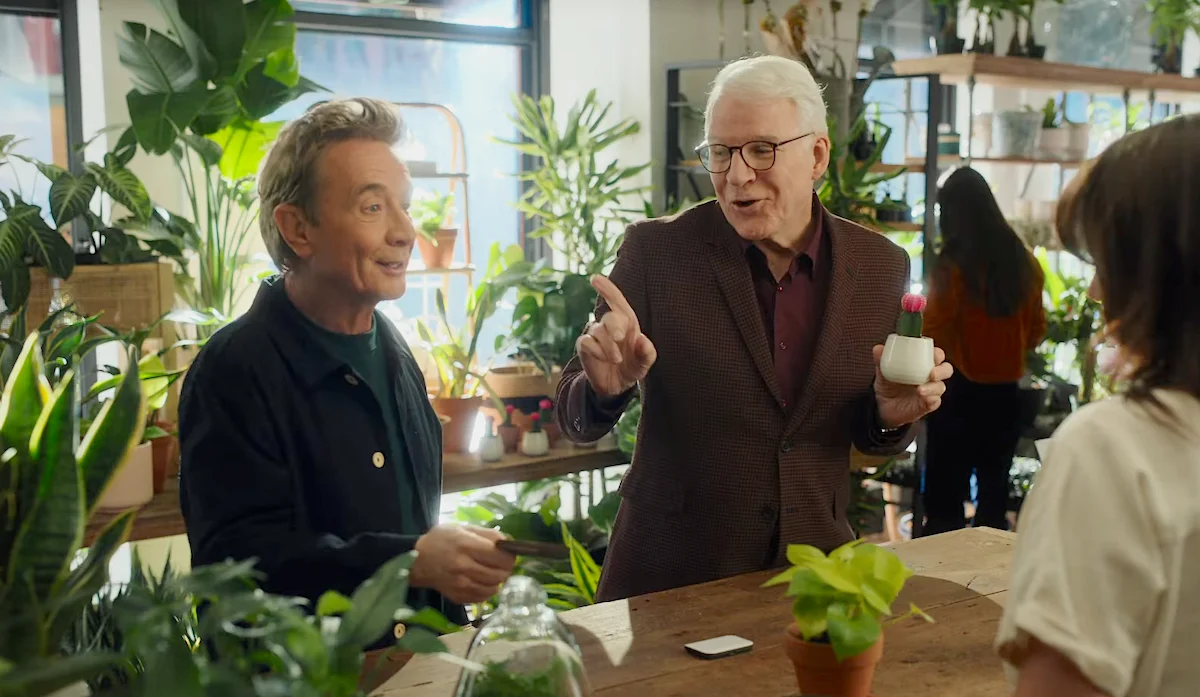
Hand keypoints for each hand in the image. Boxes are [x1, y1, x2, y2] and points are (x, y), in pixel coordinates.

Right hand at [411, 524, 514, 604]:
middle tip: (500, 563)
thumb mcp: (463, 528)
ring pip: (495, 588)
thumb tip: (509, 543)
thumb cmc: (442, 540)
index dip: (510, 555)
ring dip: (497, 580)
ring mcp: (461, 585)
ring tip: (490, 571)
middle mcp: (464, 567)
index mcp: (466, 546)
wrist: (417, 561)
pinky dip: (487, 589)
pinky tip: (480, 580)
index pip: (501, 556)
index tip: (508, 553)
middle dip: (505, 568)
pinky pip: (483, 597)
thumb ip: (488, 535)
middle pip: (501, 574)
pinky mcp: (458, 597)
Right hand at [577, 275, 656, 397]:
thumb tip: (642, 339)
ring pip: (598, 331)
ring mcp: (595, 334)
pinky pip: (586, 342)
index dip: (607, 289)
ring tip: (617, 360)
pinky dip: (597, 351)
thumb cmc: (632, 367)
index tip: (595, 278)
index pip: (616, 301)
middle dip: (615, 327)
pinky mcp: (584, 346)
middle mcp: (610, 325)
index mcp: (626, 322)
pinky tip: (603, 359)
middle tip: (620, 338)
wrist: (617, 385)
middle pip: (609, 317)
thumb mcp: (644, 362)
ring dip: (609, 347)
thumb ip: (647, 352)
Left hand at [872, 344, 953, 428]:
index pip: (936, 355)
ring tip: (920, 390)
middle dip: (942, 370)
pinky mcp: (928, 405)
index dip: (938, 354)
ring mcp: (930, 391)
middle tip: (932, 373)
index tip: (934, 354)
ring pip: (941, 387)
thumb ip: (881, 360)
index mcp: (922, 363)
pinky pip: (935, 402)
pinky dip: (932, 400)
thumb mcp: (883, 372)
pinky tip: (925, 399)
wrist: (882, 406)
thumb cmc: (888, 384)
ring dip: (933, 388)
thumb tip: (878, 348)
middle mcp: (930, 376)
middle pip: (946, 370)